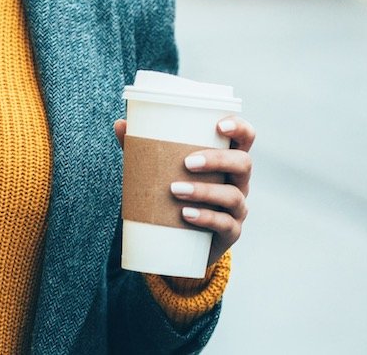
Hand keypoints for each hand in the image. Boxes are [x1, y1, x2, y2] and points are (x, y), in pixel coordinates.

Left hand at [114, 116, 253, 266]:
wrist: (181, 242)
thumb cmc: (175, 195)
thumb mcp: (163, 171)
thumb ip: (145, 148)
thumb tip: (120, 124)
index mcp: (227, 160)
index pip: (245, 138)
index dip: (239, 127)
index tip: (219, 125)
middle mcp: (239, 182)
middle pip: (244, 164)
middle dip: (217, 160)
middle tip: (187, 162)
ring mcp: (238, 208)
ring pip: (233, 196)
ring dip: (204, 191)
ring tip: (175, 190)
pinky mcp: (231, 232)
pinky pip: (225, 224)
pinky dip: (205, 218)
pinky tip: (186, 214)